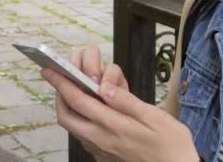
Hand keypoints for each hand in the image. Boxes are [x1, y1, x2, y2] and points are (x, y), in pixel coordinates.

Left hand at [41, 45, 198, 161]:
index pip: (79, 101)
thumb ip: (127, 102)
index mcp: (114, 126)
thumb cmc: (171, 143)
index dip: (62, 83)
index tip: (50, 70)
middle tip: (58, 77)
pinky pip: (83, 136)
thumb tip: (104, 87)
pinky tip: (89, 110)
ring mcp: (101, 150)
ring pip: (73, 127)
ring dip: (67, 107)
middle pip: (67, 116)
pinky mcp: (104, 156)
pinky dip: (78, 119)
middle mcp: (102, 140)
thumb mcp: (155, 117)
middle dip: (58, 94)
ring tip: (71, 89)